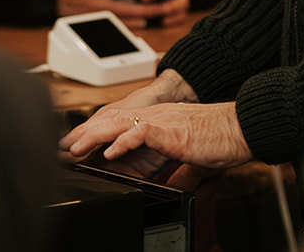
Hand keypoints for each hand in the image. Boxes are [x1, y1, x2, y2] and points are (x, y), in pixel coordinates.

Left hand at [61, 70, 249, 170]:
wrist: (241, 129)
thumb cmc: (221, 141)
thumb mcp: (191, 157)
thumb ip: (178, 168)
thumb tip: (172, 185)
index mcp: (158, 123)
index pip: (119, 127)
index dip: (95, 136)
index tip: (75, 149)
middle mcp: (155, 118)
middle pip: (112, 122)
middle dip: (84, 136)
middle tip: (62, 148)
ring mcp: (162, 122)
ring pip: (119, 125)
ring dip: (94, 138)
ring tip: (74, 149)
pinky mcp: (171, 130)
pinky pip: (141, 134)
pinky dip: (123, 143)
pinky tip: (110, 153)